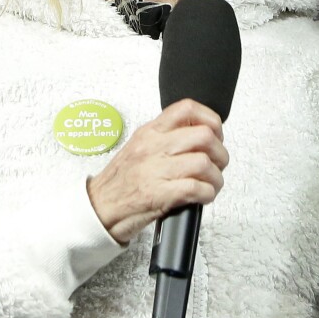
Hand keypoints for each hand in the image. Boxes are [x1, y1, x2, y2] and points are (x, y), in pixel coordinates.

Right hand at [87, 99, 227, 244]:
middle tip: (217, 164)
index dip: (210, 119)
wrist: (98, 208)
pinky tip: (202, 196)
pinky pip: (196, 188)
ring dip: (215, 177)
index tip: (216, 134)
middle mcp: (152, 147)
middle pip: (203, 136)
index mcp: (149, 132)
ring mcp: (154, 170)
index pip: (186, 109)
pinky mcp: (158, 194)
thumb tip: (199, 136)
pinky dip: (207, 193)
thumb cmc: (120, 181)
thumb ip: (165, 138)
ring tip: (211, 184)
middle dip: (220, 153)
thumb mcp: (139, 147)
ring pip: (203, 163)